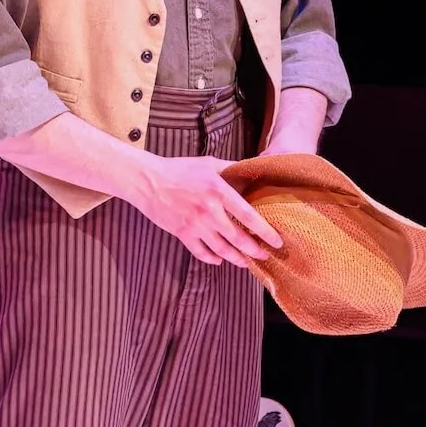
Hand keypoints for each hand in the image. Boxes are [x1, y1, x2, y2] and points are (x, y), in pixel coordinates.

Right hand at [129, 155, 282, 268]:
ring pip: (221, 249)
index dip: (265, 231)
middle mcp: (209, 211)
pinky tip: (220, 260)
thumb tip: (253, 169)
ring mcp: (195, 225)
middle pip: (238, 238)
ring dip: (236, 258)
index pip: (248, 216)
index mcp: (219, 192)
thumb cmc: (180, 169)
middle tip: (266, 255)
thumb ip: (232, 169)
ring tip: (247, 262)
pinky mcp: (182, 233)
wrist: (148, 180)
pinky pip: (200, 252)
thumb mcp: (210, 164)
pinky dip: (212, 258)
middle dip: (255, 250)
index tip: (277, 241)